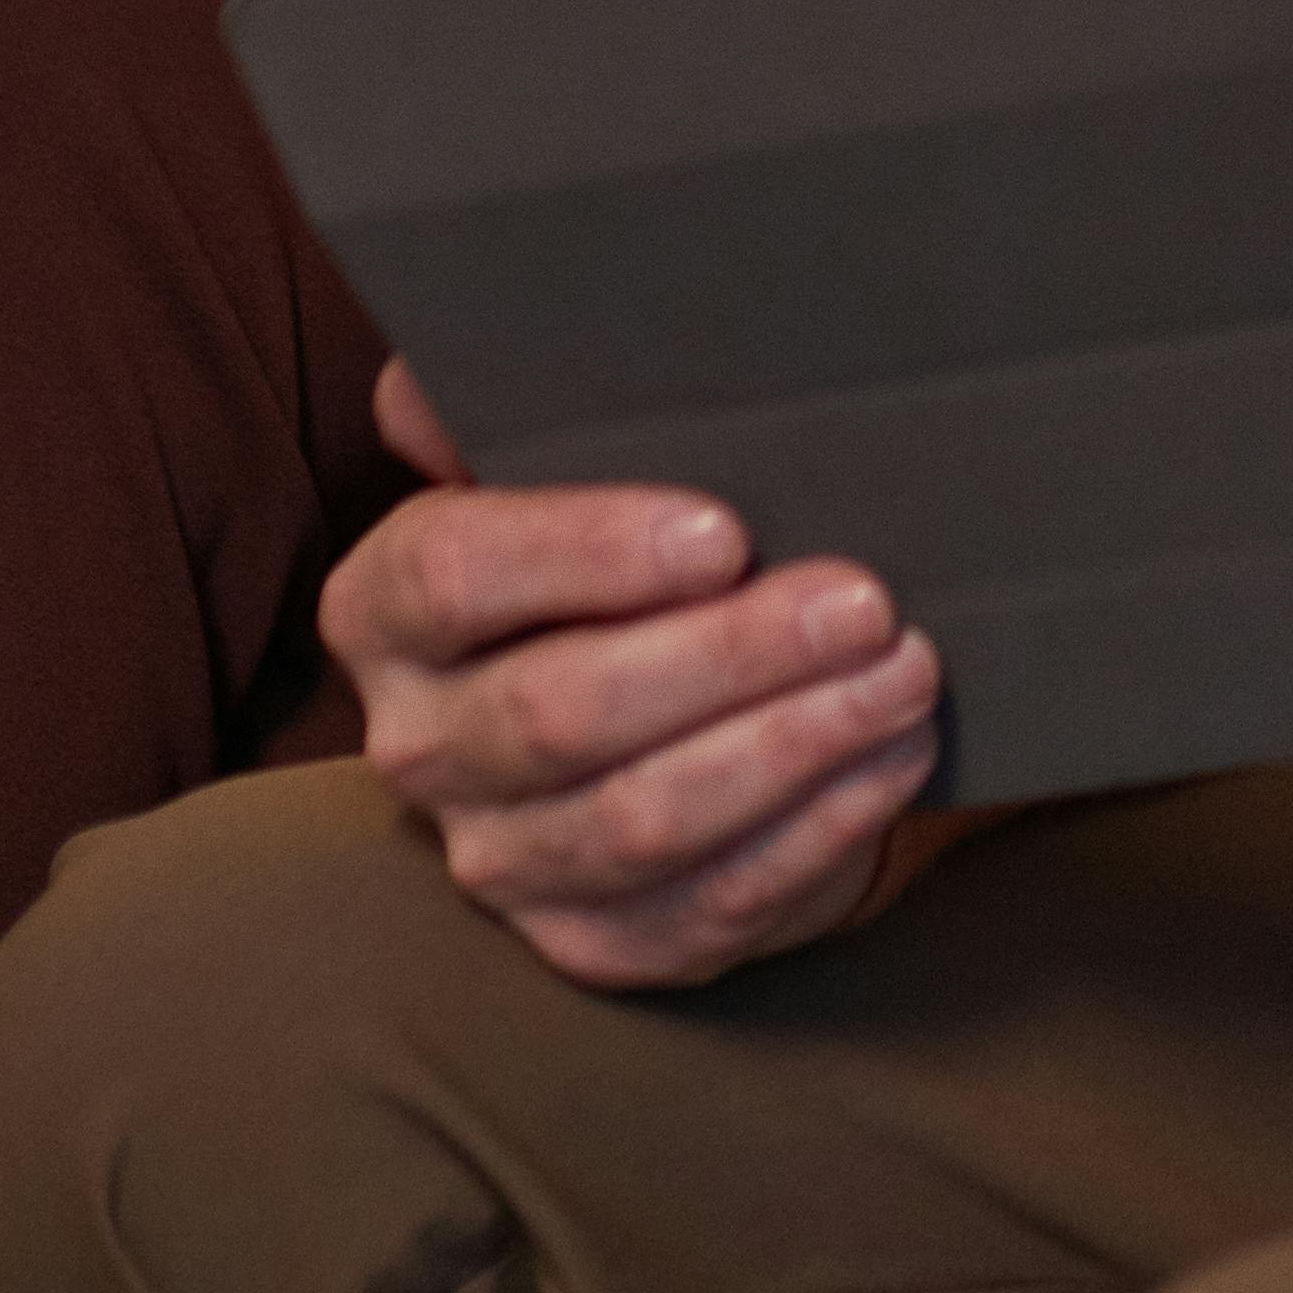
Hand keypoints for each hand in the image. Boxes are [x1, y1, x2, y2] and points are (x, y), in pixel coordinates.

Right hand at [321, 358, 942, 989]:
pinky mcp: (595, 945)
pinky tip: (892, 757)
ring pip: (640, 822)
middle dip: (730, 656)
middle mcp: (423, 747)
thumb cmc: (623, 539)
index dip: (584, 553)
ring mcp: (503, 862)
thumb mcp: (570, 450)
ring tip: (904, 671)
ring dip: (790, 744)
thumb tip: (487, 347)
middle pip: (561, 711)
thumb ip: (528, 397)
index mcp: (388, 607)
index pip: (453, 574)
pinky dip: (813, 830)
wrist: (664, 692)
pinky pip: (704, 906)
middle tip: (865, 601)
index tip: (724, 530)